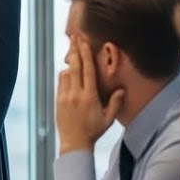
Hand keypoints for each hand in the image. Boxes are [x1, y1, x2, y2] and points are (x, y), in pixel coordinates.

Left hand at [56, 37, 124, 153]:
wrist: (74, 143)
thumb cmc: (94, 131)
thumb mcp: (109, 118)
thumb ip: (115, 103)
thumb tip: (121, 89)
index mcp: (90, 97)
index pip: (88, 71)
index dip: (86, 55)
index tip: (84, 42)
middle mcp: (76, 94)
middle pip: (75, 67)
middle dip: (75, 50)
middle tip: (74, 37)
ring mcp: (65, 97)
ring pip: (66, 73)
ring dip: (70, 61)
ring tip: (73, 49)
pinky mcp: (58, 101)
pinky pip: (60, 82)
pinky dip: (65, 74)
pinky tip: (68, 69)